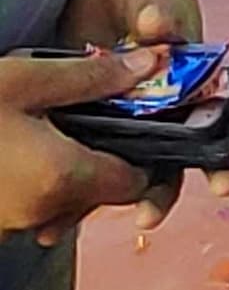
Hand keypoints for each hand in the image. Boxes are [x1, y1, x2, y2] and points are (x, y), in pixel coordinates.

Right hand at [0, 47, 160, 239]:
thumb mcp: (26, 79)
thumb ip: (93, 77)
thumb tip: (152, 65)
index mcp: (61, 179)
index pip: (133, 183)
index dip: (147, 153)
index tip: (144, 122)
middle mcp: (38, 213)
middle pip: (98, 192)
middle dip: (105, 155)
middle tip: (97, 112)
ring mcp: (7, 224)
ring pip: (62, 198)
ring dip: (67, 165)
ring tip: (52, 122)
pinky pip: (28, 202)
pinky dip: (36, 176)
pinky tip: (20, 141)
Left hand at [52, 0, 220, 223]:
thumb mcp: (161, 2)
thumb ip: (163, 19)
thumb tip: (157, 26)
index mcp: (193, 85)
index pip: (215, 128)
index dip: (223, 159)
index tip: (224, 182)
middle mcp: (161, 107)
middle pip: (166, 159)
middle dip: (158, 191)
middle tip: (148, 215)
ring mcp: (122, 112)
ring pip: (117, 164)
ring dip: (102, 195)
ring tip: (81, 219)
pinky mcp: (85, 112)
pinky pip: (80, 151)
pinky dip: (68, 179)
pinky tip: (54, 201)